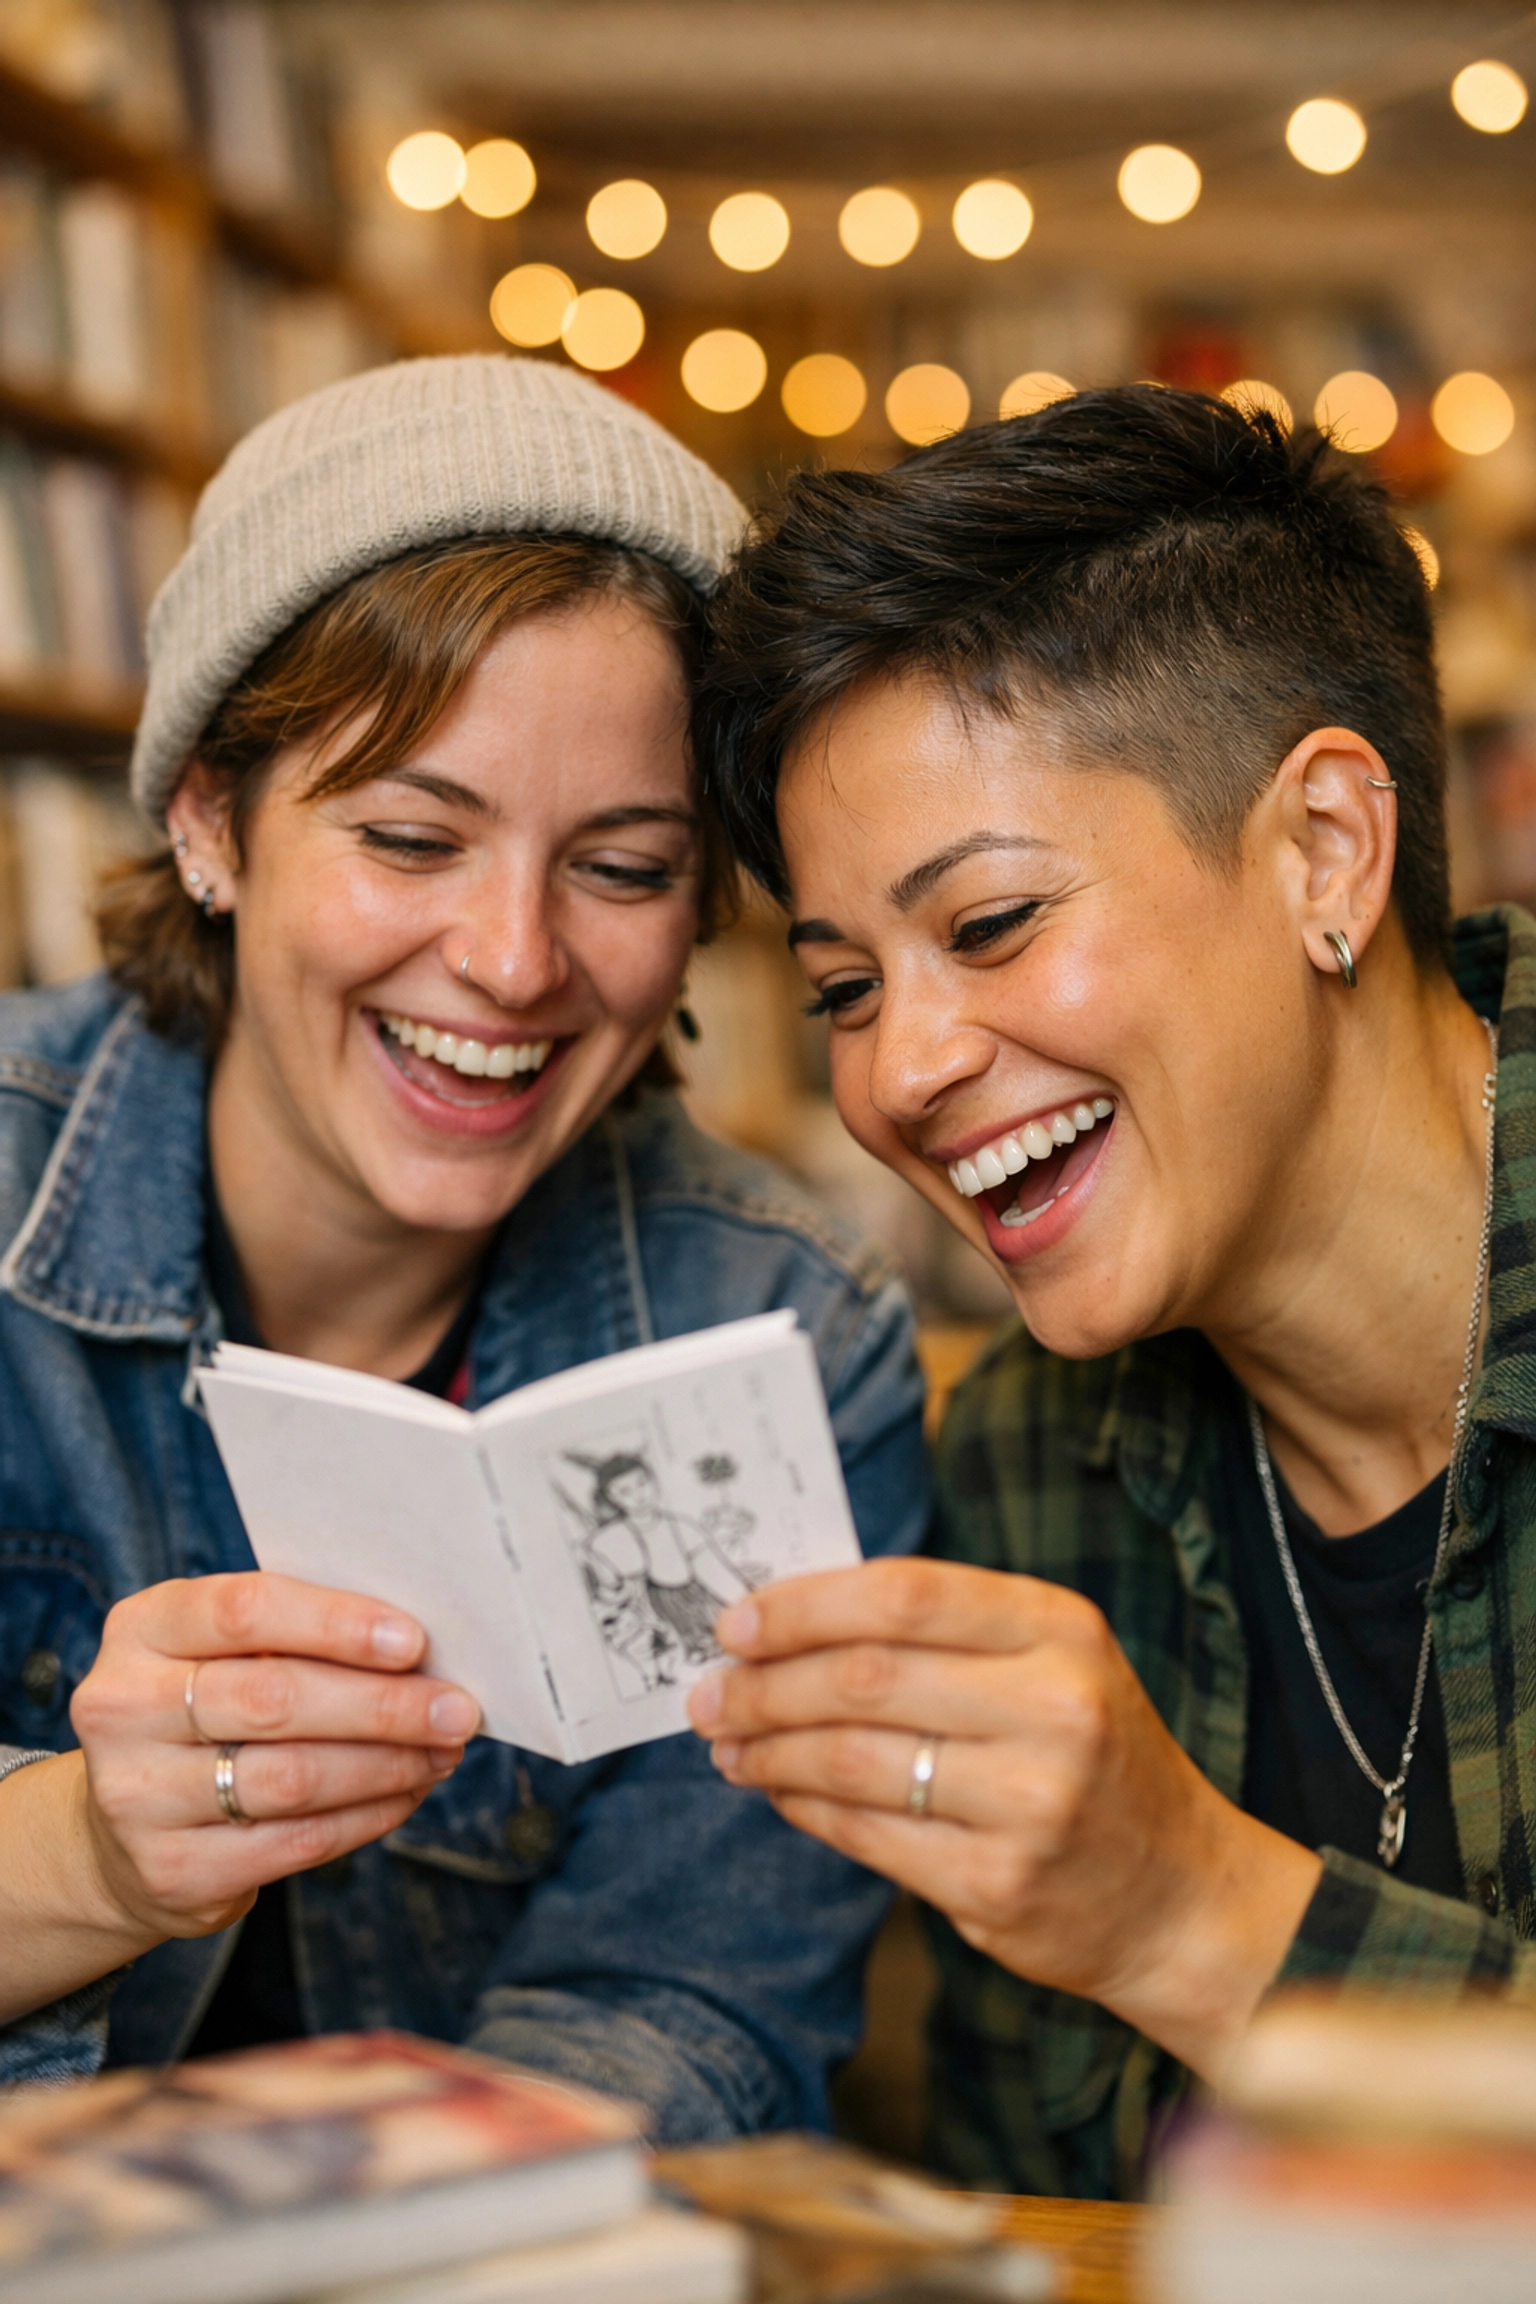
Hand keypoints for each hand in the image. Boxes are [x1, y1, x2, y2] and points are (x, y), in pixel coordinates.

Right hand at [70, 1571, 478, 1943]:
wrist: (123, 1829)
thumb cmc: (205, 1711)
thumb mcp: (222, 1652)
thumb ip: (298, 1637)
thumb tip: (421, 1651)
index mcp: (142, 1628)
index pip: (245, 1611)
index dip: (337, 1625)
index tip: (415, 1642)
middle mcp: (122, 1708)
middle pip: (275, 1699)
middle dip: (383, 1705)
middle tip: (458, 1709)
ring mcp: (137, 1796)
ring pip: (292, 1778)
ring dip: (388, 1764)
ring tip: (443, 1750)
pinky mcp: (171, 1869)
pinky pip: (296, 1842)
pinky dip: (367, 1816)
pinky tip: (407, 1793)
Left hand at [687, 1558, 1319, 2079]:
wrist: (1181, 1893)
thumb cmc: (1092, 1757)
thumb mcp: (1050, 1663)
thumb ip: (943, 1633)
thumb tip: (787, 1620)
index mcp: (1059, 1629)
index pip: (905, 1595)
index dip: (804, 1605)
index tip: (735, 1621)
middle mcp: (1055, 1707)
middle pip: (865, 1677)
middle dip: (764, 1684)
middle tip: (708, 1692)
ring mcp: (1031, 1801)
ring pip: (852, 1759)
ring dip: (769, 1750)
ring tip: (728, 1744)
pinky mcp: (1000, 1884)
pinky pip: (867, 1835)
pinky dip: (805, 1809)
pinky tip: (780, 1792)